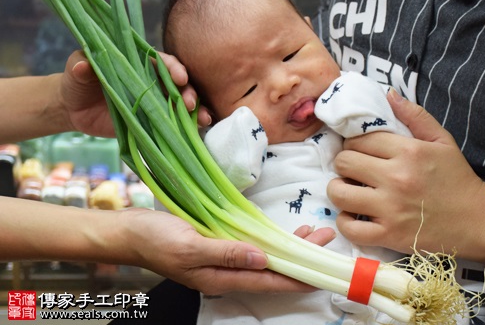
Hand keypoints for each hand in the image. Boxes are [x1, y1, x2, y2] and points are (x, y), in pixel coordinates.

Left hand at [59, 51, 211, 137]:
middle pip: (178, 83)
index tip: (179, 77)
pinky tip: (199, 131)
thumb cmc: (77, 82)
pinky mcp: (153, 122)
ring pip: (181, 103)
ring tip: (203, 119)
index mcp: (138, 63)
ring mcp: (155, 102)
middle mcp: (152, 81)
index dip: (173, 68)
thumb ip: (81, 65)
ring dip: (196, 109)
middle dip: (189, 91)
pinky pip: (173, 123)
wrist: (74, 109)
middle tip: (190, 103)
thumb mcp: (76, 71)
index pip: (162, 62)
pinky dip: (188, 127)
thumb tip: (83, 65)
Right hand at [121, 209, 335, 294]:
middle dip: (300, 257)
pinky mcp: (218, 243)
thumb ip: (227, 254)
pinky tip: (281, 232)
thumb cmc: (155, 238)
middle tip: (326, 240)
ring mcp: (222, 258)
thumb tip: (263, 259)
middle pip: (270, 270)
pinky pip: (251, 244)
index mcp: (219, 278)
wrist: (129, 231)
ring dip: (288, 246)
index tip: (321, 272)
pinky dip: (269, 238)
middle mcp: (225, 272)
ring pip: (264, 257)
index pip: (267, 282)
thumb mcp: (190, 246)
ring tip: (314, 233)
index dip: (296, 278)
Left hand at [327, 89, 484, 263]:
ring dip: (339, 190)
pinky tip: (355, 215)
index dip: (354, 143)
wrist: (478, 222)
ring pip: (339, 193)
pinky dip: (345, 221)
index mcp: (409, 152)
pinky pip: (349, 227)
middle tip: (353, 170)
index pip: (359, 139)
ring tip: (350, 190)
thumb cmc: (457, 179)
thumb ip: (414, 115)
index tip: (359, 150)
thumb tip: (387, 94)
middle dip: (345, 164)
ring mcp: (390, 208)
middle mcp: (397, 178)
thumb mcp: (442, 141)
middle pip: (344, 162)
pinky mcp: (388, 235)